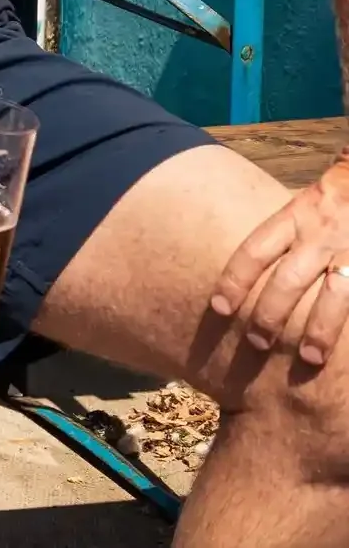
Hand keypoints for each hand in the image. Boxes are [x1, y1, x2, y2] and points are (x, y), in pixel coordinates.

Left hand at [211, 154, 348, 364]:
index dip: (235, 280)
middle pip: (289, 279)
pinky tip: (347, 348)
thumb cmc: (335, 196)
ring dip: (320, 329)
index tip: (218, 308)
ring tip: (309, 359)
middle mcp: (321, 235)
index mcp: (296, 216)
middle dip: (271, 313)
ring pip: (334, 296)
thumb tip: (249, 267)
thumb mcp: (303, 204)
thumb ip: (283, 232)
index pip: (256, 251)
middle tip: (256, 342)